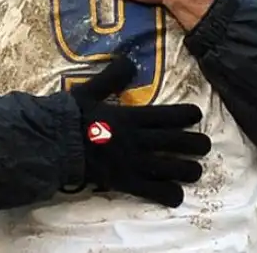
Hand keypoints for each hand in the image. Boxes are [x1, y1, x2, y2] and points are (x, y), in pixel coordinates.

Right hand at [69, 56, 209, 206]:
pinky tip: (176, 196)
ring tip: (196, 171)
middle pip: (175, 142)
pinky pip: (151, 191)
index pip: (166, 114)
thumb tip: (128, 60)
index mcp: (129, 116)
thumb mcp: (89, 90)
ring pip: (169, 167)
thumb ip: (111, 76)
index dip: (186, 115)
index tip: (197, 114)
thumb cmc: (68, 117)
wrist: (51, 145)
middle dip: (195, 144)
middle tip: (205, 146)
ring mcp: (131, 163)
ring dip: (187, 170)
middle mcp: (135, 140)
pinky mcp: (123, 182)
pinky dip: (167, 194)